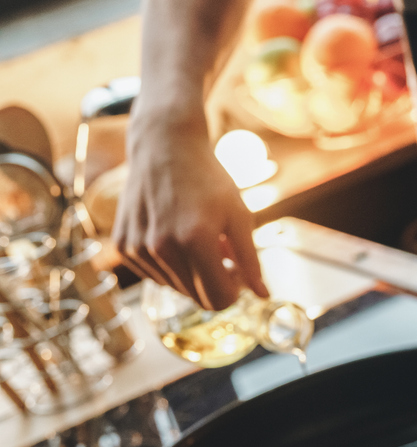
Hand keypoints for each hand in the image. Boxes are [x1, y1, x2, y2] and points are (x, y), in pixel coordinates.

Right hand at [113, 114, 267, 310]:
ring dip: (193, 272)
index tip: (237, 271)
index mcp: (195, 240)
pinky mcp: (123, 247)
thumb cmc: (208, 180)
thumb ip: (251, 260)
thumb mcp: (239, 216)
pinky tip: (175, 235)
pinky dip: (171, 265)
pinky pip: (156, 276)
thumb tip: (263, 296)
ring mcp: (138, 249)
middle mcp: (161, 248)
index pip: (219, 300)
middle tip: (222, 252)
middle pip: (198, 298)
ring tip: (198, 238)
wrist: (164, 146)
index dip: (234, 291)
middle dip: (215, 282)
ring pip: (177, 289)